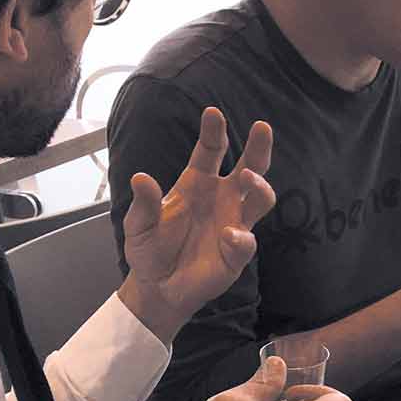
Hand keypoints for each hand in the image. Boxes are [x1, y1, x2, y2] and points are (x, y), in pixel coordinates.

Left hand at [120, 107, 275, 339]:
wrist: (157, 287)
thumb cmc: (149, 249)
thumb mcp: (137, 225)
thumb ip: (143, 203)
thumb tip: (141, 178)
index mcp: (197, 184)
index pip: (211, 151)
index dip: (214, 132)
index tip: (213, 114)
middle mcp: (222, 198)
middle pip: (249, 166)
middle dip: (258, 147)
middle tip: (262, 127)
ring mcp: (234, 223)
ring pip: (260, 199)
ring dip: (259, 185)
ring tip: (248, 178)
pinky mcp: (238, 252)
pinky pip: (247, 240)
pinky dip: (241, 237)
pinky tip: (229, 235)